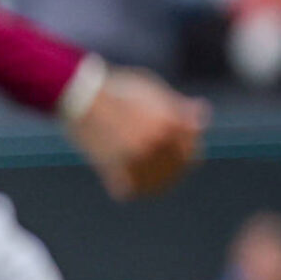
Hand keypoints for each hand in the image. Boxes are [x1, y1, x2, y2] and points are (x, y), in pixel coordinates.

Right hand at [66, 66, 207, 198]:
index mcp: (171, 124)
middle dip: (170, 169)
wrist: (78, 94)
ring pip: (154, 185)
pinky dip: (130, 190)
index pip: (192, 153)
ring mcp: (135, 159)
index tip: (178, 154)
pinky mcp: (112, 169)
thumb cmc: (117, 88)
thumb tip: (201, 114)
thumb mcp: (153, 90)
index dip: (186, 154)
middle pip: (175, 170)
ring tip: (142, 177)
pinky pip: (129, 191)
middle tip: (158, 167)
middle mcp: (156, 143)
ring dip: (151, 183)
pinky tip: (125, 185)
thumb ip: (178, 106)